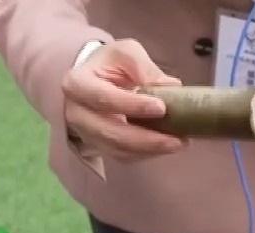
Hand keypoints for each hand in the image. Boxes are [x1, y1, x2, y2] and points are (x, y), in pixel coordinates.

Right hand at [61, 39, 187, 161]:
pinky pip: (123, 156)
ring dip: (149, 150)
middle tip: (177, 139)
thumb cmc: (109, 63)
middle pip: (110, 133)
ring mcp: (86, 134)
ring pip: (117, 150)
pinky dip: (146, 154)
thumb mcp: (126, 53)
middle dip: (146, 139)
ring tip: (178, 144)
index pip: (104, 99)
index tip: (161, 108)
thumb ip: (145, 68)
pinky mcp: (99, 147)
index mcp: (77, 84)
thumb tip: (172, 87)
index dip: (132, 106)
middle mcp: (77, 113)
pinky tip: (165, 146)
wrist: (94, 80)